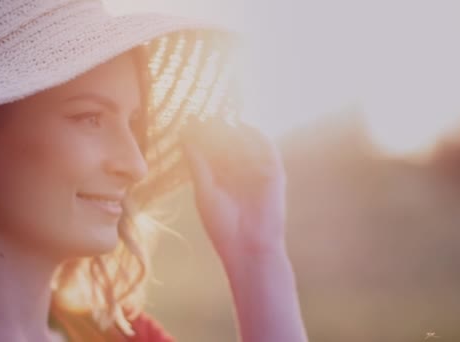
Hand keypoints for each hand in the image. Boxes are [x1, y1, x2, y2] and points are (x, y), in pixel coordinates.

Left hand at [179, 117, 287, 261]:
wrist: (248, 247)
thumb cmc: (222, 224)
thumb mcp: (204, 190)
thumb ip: (198, 163)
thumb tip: (185, 135)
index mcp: (218, 176)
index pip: (208, 149)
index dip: (199, 134)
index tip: (187, 119)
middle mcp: (237, 171)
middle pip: (227, 142)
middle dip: (216, 127)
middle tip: (204, 113)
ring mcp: (256, 171)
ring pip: (246, 143)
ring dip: (234, 130)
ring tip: (220, 119)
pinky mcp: (274, 173)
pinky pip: (266, 149)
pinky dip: (256, 137)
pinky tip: (243, 127)